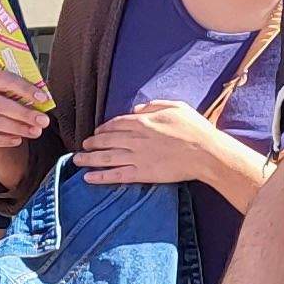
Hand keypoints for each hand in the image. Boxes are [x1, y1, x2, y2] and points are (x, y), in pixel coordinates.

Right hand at [0, 66, 53, 152]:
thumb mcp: (7, 89)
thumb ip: (23, 91)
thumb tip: (43, 100)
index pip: (6, 80)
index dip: (26, 89)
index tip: (43, 98)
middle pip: (1, 105)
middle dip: (25, 114)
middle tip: (43, 120)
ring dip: (19, 128)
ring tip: (36, 131)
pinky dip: (5, 140)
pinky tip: (18, 139)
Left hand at [82, 101, 251, 189]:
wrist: (206, 153)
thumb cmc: (195, 128)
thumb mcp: (176, 107)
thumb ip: (153, 105)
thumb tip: (136, 109)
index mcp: (143, 121)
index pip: (116, 123)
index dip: (103, 128)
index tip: (97, 132)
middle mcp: (136, 138)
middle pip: (107, 140)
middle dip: (92, 143)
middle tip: (83, 146)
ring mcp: (137, 157)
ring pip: (107, 157)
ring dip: (89, 158)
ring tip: (77, 160)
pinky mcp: (142, 174)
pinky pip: (117, 175)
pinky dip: (100, 176)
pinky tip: (88, 177)